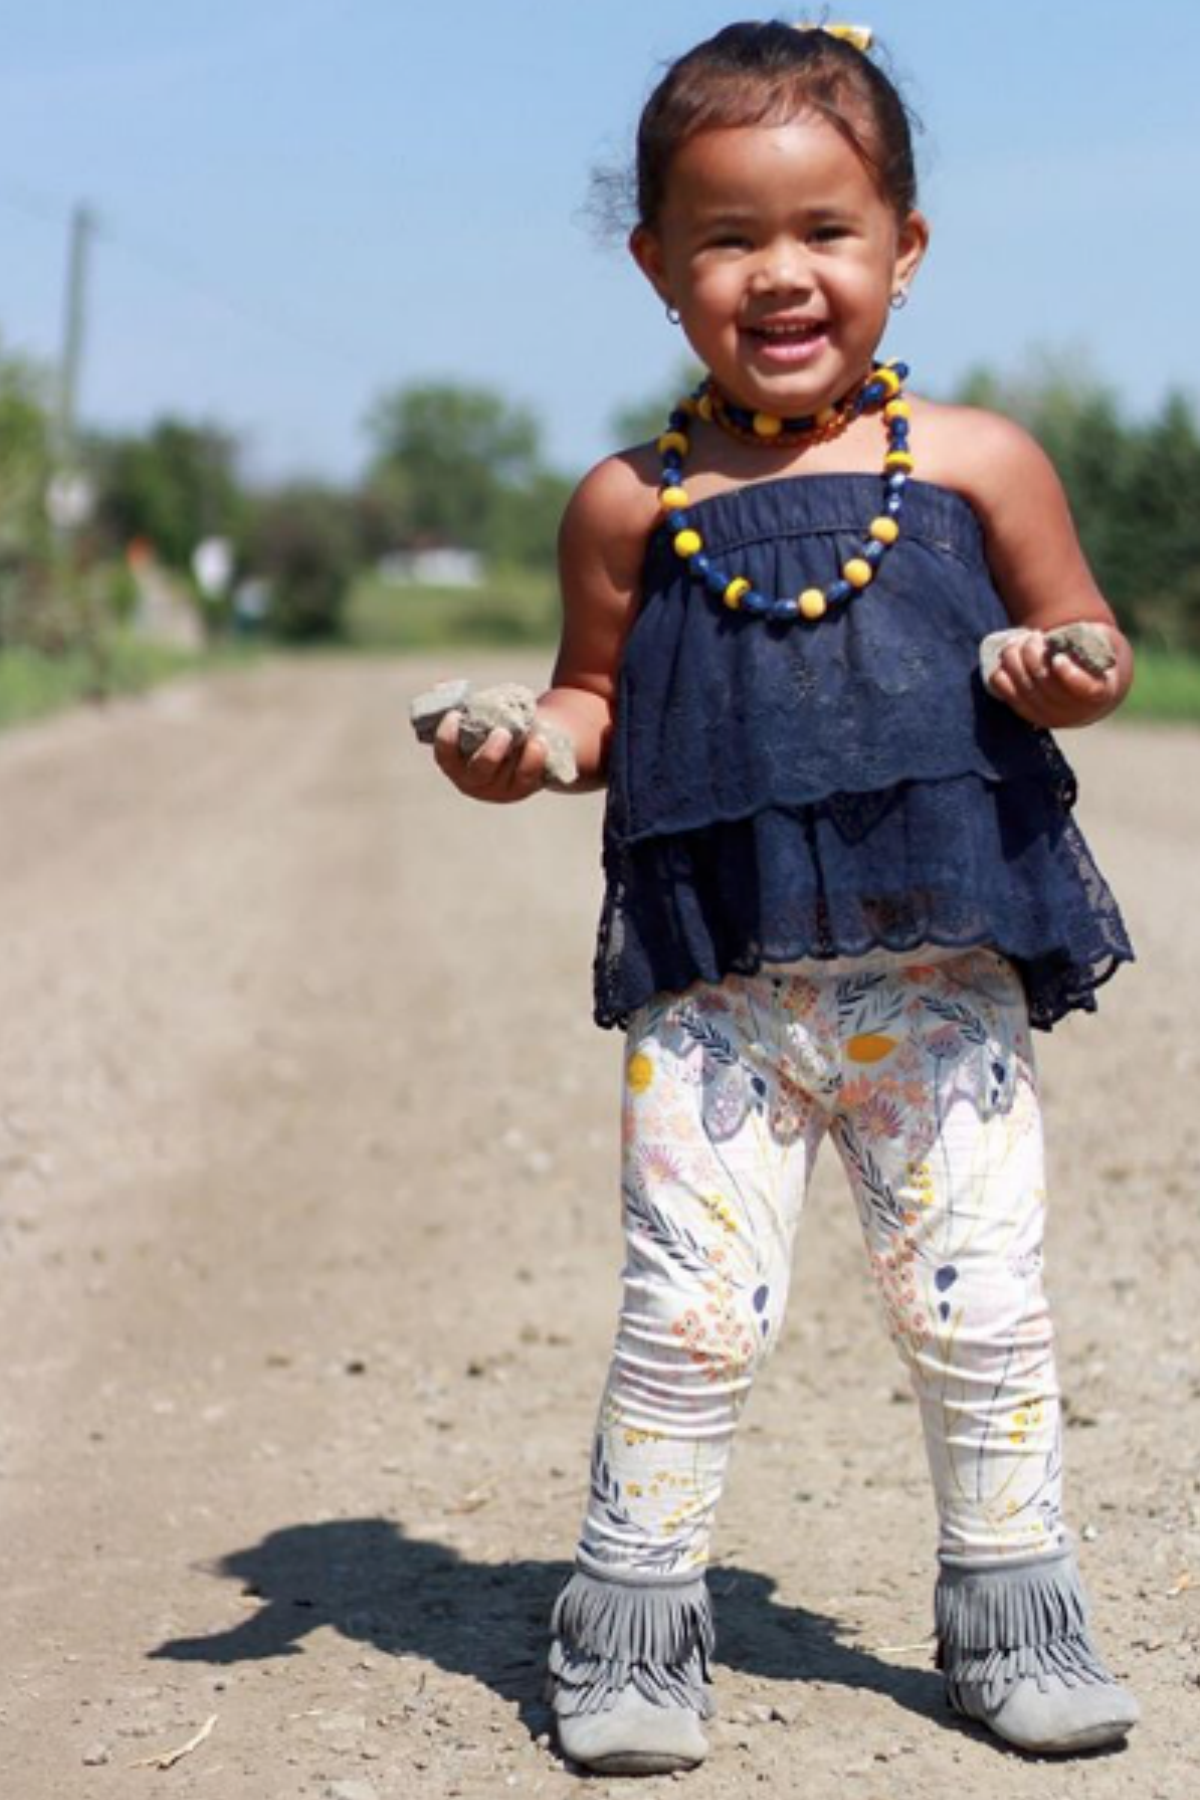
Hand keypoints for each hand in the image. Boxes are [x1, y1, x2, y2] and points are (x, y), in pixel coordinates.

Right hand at [431, 711, 548, 803]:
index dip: (446, 739)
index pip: (444, 757)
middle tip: (503, 732)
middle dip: (490, 754)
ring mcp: (499, 788)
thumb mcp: (479, 715)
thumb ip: (461, 703)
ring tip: (529, 733)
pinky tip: (540, 742)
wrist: (528, 738)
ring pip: (507, 776)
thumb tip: (440, 687)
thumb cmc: (495, 724)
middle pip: (478, 773)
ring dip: (518, 754)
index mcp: (456, 763)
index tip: (455, 715)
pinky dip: (534, 759)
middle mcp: (474, 780)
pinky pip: (528, 777)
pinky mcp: (522, 788)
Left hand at [986, 629, 1119, 728]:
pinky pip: (1007, 695)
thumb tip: (1071, 633)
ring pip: (1024, 688)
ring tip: (1019, 640)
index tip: (1057, 659)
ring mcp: (1049, 716)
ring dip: (1015, 659)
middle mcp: (1075, 710)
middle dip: (1033, 654)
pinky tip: (1008, 656)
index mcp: (1101, 692)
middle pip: (1046, 684)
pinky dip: (1001, 674)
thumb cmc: (1095, 657)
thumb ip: (1095, 637)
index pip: (1086, 689)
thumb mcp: (1104, 643)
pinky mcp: (1028, 714)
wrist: (1086, 687)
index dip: (1070, 675)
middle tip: (1034, 635)